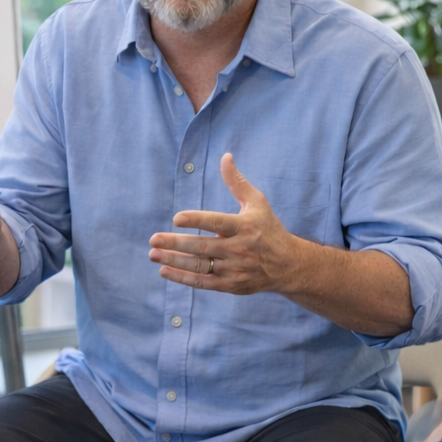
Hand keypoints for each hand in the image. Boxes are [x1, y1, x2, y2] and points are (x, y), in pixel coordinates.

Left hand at [149, 154, 298, 294]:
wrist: (288, 265)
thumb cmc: (268, 229)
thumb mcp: (257, 202)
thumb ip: (236, 182)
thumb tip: (225, 156)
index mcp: (244, 226)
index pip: (217, 223)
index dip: (196, 221)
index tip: (177, 219)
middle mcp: (239, 249)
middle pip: (203, 246)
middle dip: (176, 243)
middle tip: (153, 239)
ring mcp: (234, 269)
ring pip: (199, 265)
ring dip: (174, 260)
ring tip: (153, 254)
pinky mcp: (230, 285)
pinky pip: (202, 282)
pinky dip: (183, 278)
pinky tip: (164, 270)